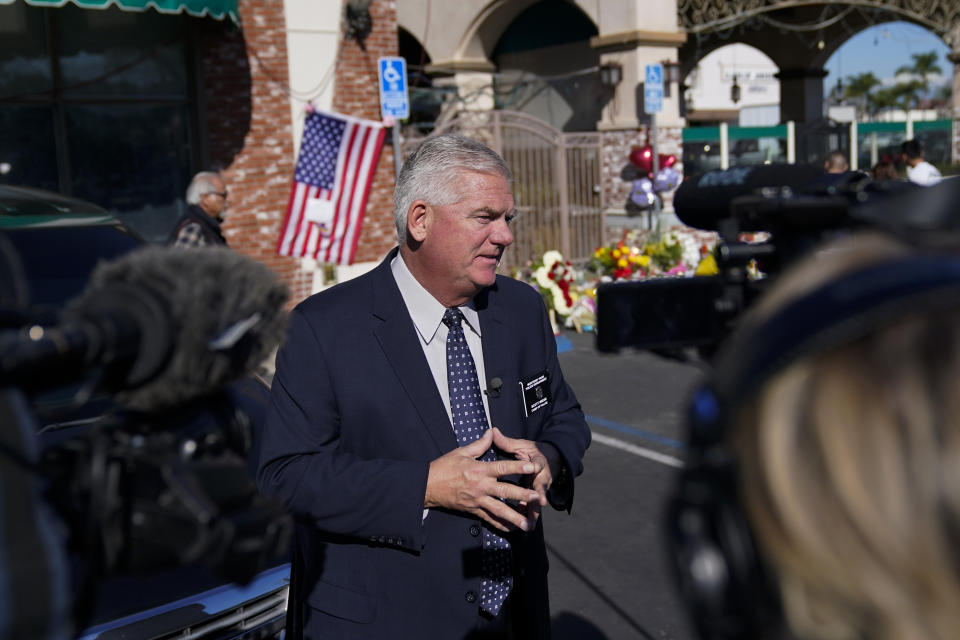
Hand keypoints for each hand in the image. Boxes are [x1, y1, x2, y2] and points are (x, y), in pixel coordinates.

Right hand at [425, 429, 541, 532]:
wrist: (427, 485)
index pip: (503, 468)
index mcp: (479, 470)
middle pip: (505, 491)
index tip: (533, 467)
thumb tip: (491, 431)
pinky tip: (512, 529)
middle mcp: (480, 486)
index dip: (519, 466)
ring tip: (527, 524)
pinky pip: (489, 519)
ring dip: (514, 517)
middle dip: (523, 495)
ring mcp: (477, 500)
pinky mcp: (473, 510)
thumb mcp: (461, 452)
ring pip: (499, 510)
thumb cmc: (444, 467)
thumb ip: (480, 444)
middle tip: (538, 498)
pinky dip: (500, 524)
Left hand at [491, 427, 551, 529]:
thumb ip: (507, 442)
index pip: (537, 464)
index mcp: (538, 462)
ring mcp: (540, 489)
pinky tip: (523, 527)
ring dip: (533, 513)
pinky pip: (532, 509)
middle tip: (538, 502)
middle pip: (540, 487)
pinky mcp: (536, 498)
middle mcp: (541, 477)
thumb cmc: (534, 452)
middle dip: (539, 496)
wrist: (551, 460)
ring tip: (530, 524)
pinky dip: (528, 517)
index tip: (535, 468)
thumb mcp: (523, 446)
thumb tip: (492, 431)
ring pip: (536, 502)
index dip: (535, 466)